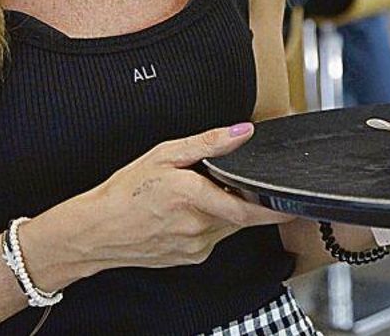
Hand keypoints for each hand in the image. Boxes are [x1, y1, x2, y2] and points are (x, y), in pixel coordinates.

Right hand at [33, 123, 293, 281]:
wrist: (96, 231)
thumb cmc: (124, 191)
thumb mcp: (164, 154)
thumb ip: (208, 143)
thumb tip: (243, 132)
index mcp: (192, 198)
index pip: (247, 210)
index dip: (274, 208)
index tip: (293, 202)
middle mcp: (197, 227)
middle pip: (240, 216)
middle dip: (243, 199)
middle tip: (228, 182)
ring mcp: (194, 247)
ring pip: (228, 228)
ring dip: (226, 211)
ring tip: (197, 195)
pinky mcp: (189, 258)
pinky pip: (213, 238)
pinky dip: (211, 223)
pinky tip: (188, 212)